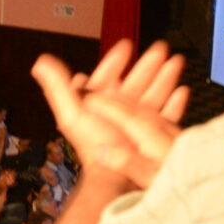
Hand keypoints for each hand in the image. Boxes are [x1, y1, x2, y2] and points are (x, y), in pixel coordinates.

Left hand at [29, 41, 188, 188]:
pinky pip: (165, 117)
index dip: (115, 61)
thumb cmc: (96, 147)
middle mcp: (116, 115)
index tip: (127, 46)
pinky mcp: (152, 138)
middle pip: (134, 83)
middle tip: (161, 48)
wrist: (119, 177)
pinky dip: (174, 104)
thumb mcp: (73, 113)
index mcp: (97, 106)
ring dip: (164, 78)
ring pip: (152, 95)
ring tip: (176, 62)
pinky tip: (182, 91)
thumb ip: (57, 87)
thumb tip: (41, 63)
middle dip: (148, 65)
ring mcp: (135, 126)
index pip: (106, 78)